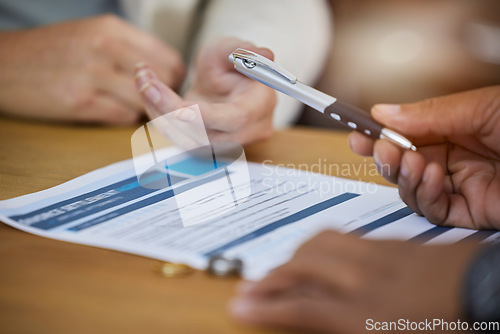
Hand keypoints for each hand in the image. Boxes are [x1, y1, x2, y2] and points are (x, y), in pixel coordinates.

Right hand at [0, 15, 184, 123]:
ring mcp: (92, 74)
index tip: (167, 89)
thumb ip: (129, 50)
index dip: (173, 79)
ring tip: (125, 106)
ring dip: (142, 110)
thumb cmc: (51, 53)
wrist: (2, 65)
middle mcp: (105, 47)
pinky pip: (123, 117)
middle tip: (152, 103)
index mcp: (112, 28)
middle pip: (164, 82)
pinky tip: (108, 111)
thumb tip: (164, 73)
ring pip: (146, 102)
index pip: (169, 59)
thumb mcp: (92, 35)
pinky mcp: (80, 101)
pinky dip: (122, 119)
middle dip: (163, 97)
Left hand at [134, 37, 275, 144]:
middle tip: (146, 82)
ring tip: (144, 80)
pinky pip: (178, 138)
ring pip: (187, 139)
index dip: (207, 117)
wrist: (223, 83)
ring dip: (159, 112)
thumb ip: (243, 50)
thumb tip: (263, 53)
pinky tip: (148, 92)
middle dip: (170, 111)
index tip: (178, 109)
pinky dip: (159, 116)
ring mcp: (226, 143)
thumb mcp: (232, 48)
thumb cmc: (230, 64)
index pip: (236, 119)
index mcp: (260, 106)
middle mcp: (247, 131)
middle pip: (207, 133)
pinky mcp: (205, 147)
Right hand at [229, 231, 480, 332]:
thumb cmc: (444, 325)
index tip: (238, 306)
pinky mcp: (393, 243)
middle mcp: (367, 280)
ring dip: (294, 256)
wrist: (488, 290)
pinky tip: (320, 254)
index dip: (266, 308)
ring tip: (281, 268)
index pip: (301, 309)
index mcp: (368, 315)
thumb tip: (313, 314)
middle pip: (304, 267)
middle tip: (252, 286)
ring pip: (322, 245)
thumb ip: (342, 323)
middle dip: (273, 277)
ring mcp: (380, 256)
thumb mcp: (384, 333)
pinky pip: (346, 238)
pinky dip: (322, 246)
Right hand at [348, 87, 499, 228]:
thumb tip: (383, 112)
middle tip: (382, 150)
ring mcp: (460, 186)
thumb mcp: (481, 108)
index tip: (357, 135)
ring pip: (411, 189)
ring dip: (404, 177)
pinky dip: (425, 197)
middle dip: (386, 158)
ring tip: (412, 162)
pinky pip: (434, 211)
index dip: (378, 135)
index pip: (406, 134)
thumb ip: (431, 113)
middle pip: (401, 164)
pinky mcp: (470, 213)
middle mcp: (454, 158)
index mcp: (455, 128)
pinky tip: (433, 178)